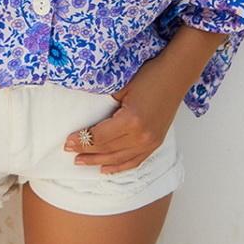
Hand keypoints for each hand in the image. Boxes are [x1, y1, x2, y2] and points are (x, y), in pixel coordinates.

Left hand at [63, 57, 181, 173]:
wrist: (175, 75)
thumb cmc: (149, 75)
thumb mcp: (122, 86)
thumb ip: (105, 103)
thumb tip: (86, 114)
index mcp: (131, 120)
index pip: (100, 137)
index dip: (82, 141)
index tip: (67, 142)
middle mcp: (141, 136)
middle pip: (108, 150)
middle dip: (87, 151)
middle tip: (70, 151)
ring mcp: (150, 142)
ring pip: (119, 159)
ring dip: (99, 161)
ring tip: (81, 162)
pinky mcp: (155, 143)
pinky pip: (134, 161)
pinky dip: (119, 167)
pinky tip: (106, 169)